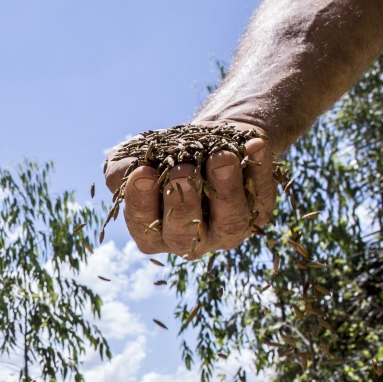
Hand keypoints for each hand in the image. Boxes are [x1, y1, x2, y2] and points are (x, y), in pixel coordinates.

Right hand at [103, 123, 277, 258]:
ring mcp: (227, 230)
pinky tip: (255, 145)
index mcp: (156, 232)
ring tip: (221, 157)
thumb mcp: (136, 158)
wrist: (208, 142)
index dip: (142, 203)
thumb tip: (132, 171)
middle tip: (183, 169)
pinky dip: (260, 168)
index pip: (145, 228)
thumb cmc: (165, 156)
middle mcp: (192, 239)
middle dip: (183, 201)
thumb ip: (121, 169)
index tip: (143, 172)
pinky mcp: (258, 212)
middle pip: (186, 234)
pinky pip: (261, 195)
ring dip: (225, 189)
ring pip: (229, 222)